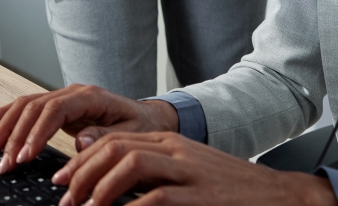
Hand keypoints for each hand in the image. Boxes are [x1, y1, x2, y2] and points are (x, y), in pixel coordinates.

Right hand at [0, 84, 178, 174]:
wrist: (148, 118)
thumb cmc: (141, 127)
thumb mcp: (132, 135)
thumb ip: (105, 137)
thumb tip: (80, 140)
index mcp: (90, 96)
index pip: (54, 109)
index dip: (36, 132)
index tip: (25, 155)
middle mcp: (73, 92)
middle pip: (33, 107)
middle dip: (14, 135)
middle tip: (3, 162)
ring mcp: (63, 97)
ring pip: (24, 105)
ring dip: (4, 127)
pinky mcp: (56, 106)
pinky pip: (25, 107)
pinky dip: (4, 116)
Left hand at [51, 131, 336, 205]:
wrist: (277, 196)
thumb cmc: (228, 190)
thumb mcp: (186, 173)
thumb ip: (151, 173)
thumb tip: (108, 189)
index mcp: (168, 142)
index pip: (112, 140)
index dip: (80, 159)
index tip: (60, 180)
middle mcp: (175, 149)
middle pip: (114, 148)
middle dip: (81, 173)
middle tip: (64, 198)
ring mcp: (188, 170)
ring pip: (130, 165)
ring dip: (99, 189)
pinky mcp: (200, 195)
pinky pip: (157, 198)